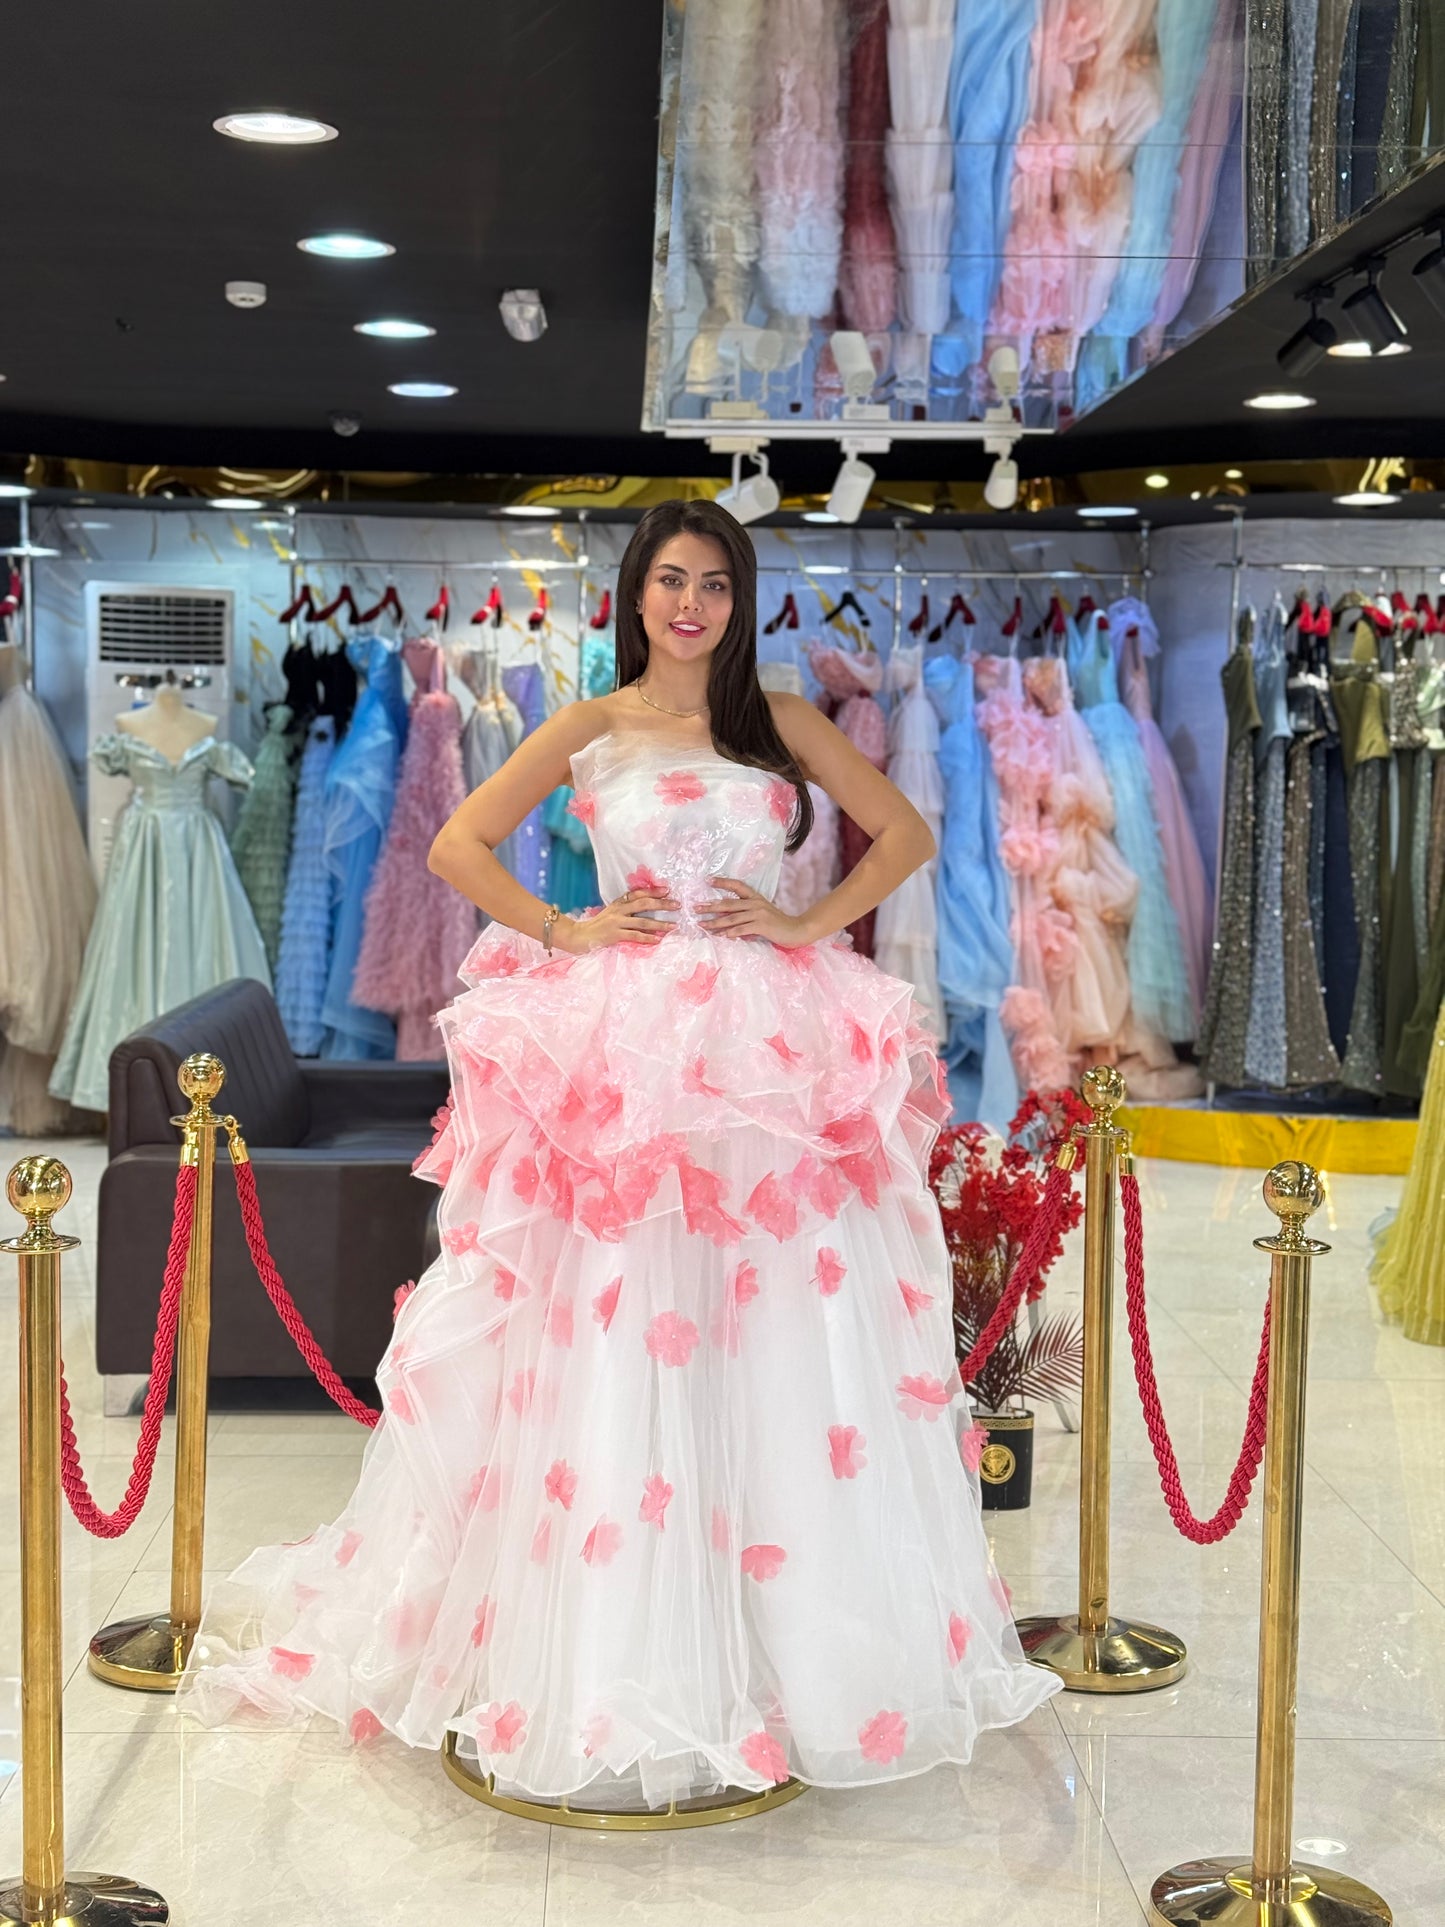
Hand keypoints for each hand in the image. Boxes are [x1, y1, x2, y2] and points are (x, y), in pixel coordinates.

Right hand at [557, 886, 677, 953]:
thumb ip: (624, 910)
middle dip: (662, 904)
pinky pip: (635, 936)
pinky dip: (648, 938)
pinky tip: (658, 940)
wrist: (578, 936)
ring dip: (660, 923)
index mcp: (618, 903)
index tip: (667, 889)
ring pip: (643, 921)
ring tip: (674, 926)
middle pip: (644, 903)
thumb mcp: (610, 913)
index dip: (653, 891)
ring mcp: (617, 922)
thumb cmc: (596, 927)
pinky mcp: (615, 935)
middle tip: (677, 905)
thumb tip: (644, 910)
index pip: (638, 893)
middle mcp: (618, 910)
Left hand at [697, 876, 811, 946]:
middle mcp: (756, 903)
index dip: (723, 882)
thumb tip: (727, 919)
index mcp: (756, 898)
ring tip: (702, 925)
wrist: (797, 930)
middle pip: (728, 903)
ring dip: (715, 922)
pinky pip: (742, 929)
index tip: (708, 880)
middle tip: (695, 908)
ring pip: (732, 918)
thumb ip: (746, 914)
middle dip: (710, 906)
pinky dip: (730, 933)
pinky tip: (720, 936)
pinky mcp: (762, 926)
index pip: (737, 886)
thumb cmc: (778, 924)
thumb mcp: (762, 914)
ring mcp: (759, 914)